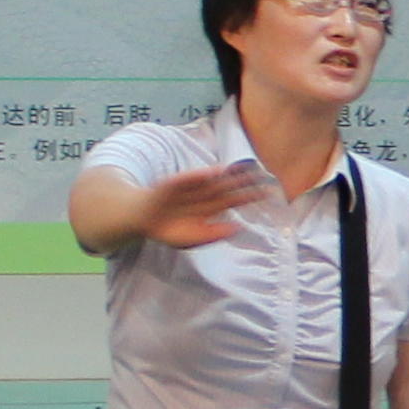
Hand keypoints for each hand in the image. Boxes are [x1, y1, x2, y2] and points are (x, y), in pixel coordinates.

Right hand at [137, 160, 274, 249]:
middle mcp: (202, 196)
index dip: (249, 196)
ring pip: (212, 180)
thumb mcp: (193, 239)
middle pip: (227, 187)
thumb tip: (237, 228)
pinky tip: (213, 172)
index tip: (267, 194)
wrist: (141, 221)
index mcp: (209, 209)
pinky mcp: (174, 183)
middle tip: (263, 176)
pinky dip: (199, 176)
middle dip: (244, 182)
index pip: (233, 200)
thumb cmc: (169, 231)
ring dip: (228, 174)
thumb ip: (213, 235)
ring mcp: (189, 188)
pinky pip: (188, 179)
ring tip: (244, 169)